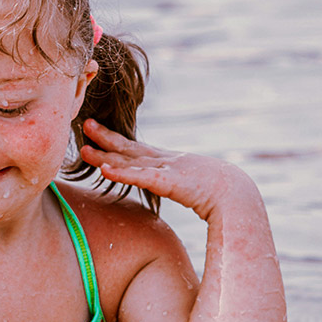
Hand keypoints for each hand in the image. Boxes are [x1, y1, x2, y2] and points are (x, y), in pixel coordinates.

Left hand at [79, 118, 255, 218]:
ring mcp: (166, 169)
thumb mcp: (192, 186)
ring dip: (105, 156)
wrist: (237, 195)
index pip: (135, 149)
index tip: (95, 131)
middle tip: (84, 126)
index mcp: (168, 162)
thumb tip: (171, 188)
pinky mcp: (168, 182)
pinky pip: (140, 177)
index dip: (115, 140)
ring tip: (84, 149)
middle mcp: (164, 161)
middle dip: (104, 138)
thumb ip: (177, 184)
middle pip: (127, 149)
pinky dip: (121, 173)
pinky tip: (104, 168)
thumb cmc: (220, 194)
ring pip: (129, 161)